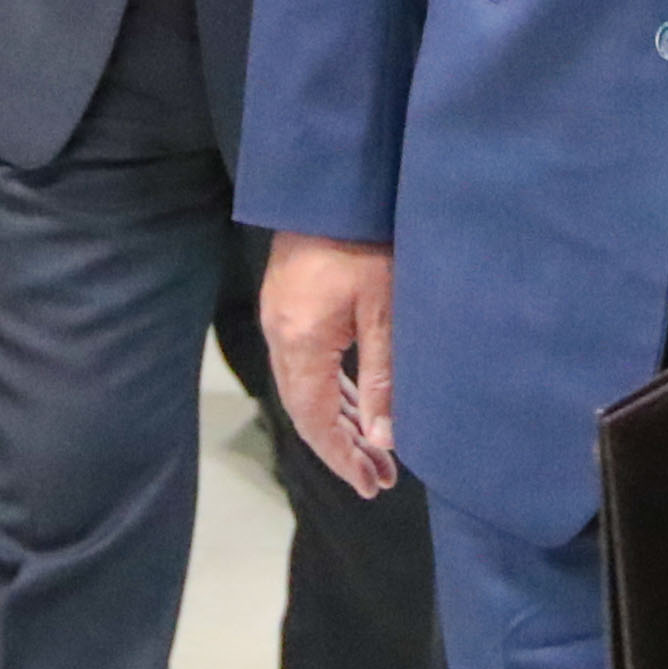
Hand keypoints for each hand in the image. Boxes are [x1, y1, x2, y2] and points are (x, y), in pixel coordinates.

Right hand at [261, 235, 399, 496]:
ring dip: (340, 421)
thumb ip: (383, 378)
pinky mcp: (290, 305)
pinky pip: (307, 365)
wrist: (334, 184)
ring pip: (307, 388)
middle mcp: (281, 336)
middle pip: (307, 410)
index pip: (315, 420)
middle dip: (343, 448)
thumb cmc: (366, 239)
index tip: (370, 484)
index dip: (341, 457)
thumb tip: (384, 440)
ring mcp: (282, 319)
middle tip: (380, 479)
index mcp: (300, 342)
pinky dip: (332, 391)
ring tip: (374, 452)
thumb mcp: (385, 311)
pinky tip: (355, 404)